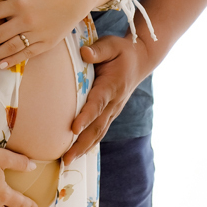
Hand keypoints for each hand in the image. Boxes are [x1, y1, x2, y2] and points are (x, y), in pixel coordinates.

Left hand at [63, 33, 151, 163]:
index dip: (86, 116)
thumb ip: (98, 50)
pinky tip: (77, 154)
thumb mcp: (112, 45)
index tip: (73, 128)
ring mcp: (113, 110)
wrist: (140, 60)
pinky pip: (100, 131)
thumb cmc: (122, 51)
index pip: (97, 103)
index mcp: (111, 86)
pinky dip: (89, 144)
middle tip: (66, 158)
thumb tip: (84, 53)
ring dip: (83, 148)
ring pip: (99, 133)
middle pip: (97, 127)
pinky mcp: (111, 113)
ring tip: (67, 162)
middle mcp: (113, 103)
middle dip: (81, 143)